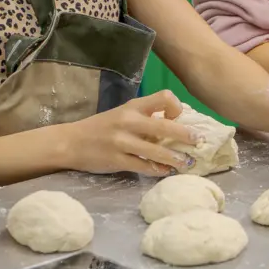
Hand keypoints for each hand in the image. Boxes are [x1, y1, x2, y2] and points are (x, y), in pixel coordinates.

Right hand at [59, 92, 195, 175]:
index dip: (176, 108)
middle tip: (199, 142)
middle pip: (165, 127)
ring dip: (175, 158)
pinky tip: (165, 171)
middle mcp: (129, 122)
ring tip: (186, 163)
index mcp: (132, 107)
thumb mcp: (122, 115)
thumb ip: (145, 119)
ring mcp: (122, 142)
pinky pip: (143, 166)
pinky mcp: (117, 160)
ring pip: (157, 151)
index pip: (164, 97)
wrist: (70, 142)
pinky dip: (158, 170)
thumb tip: (174, 128)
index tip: (179, 118)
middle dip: (186, 136)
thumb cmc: (101, 128)